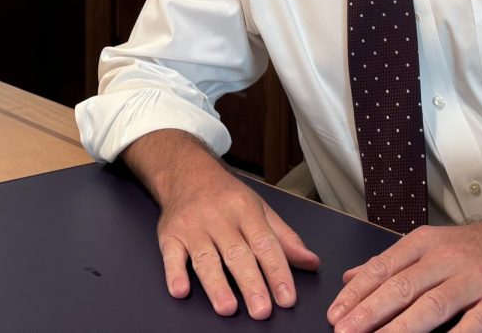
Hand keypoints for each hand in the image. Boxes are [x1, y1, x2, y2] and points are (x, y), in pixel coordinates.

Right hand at [154, 155, 319, 318]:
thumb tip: (311, 262)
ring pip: (205, 257)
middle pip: (237, 253)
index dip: (277, 271)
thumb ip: (285, 238)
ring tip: (227, 308)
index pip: (264, 243)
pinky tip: (180, 289)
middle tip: (261, 310)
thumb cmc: (227, 196)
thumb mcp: (259, 208)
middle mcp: (218, 217)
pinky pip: (171, 255)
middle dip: (250, 283)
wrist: (186, 172)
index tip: (286, 297)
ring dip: (216, 284)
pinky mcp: (169, 235)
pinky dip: (174, 273)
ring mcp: (192, 226)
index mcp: (245, 209)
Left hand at [325, 207, 481, 331]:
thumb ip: (392, 263)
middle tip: (344, 331)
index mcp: (424, 244)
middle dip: (369, 313)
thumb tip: (352, 277)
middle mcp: (446, 259)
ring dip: (401, 329)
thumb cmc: (478, 249)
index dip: (356, 294)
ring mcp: (475, 280)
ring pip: (432, 306)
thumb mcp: (432, 245)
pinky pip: (474, 325)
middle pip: (401, 288)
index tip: (334, 314)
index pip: (382, 269)